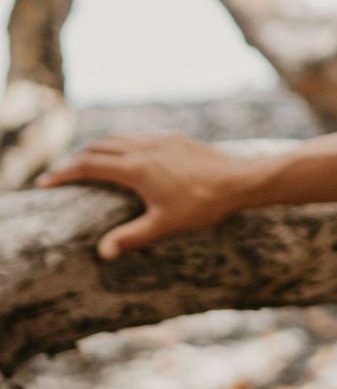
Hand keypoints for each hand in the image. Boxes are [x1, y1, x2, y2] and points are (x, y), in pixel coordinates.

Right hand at [34, 130, 244, 260]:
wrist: (239, 180)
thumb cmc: (202, 205)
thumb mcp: (164, 226)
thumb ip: (131, 237)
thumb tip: (102, 252)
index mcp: (134, 168)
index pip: (88, 166)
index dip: (63, 173)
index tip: (46, 183)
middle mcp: (142, 147)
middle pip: (98, 148)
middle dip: (76, 160)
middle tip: (64, 175)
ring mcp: (159, 139)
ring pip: (118, 138)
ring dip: (99, 149)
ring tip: (90, 164)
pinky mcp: (174, 138)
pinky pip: (139, 136)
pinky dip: (122, 144)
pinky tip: (128, 155)